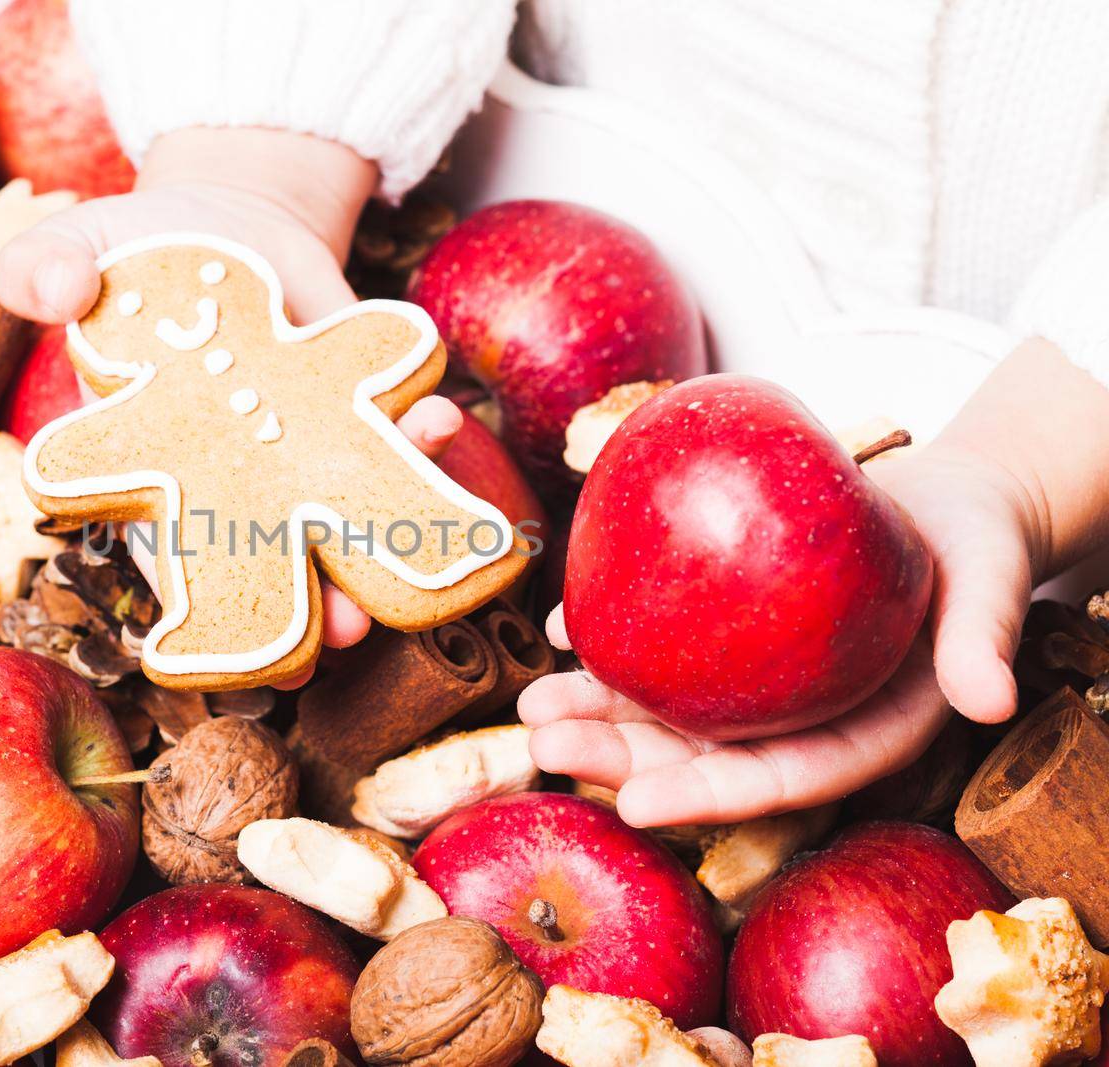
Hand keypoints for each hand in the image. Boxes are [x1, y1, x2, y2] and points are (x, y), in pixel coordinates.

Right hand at [0, 127, 463, 684]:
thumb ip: (42, 265)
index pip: (168, 548)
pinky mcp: (361, 402)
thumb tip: (52, 291)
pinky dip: (420, 431)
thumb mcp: (77, 246)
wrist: (229, 222)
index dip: (194, 603)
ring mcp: (306, 446)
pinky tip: (434, 417)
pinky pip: (394, 429)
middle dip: (308, 604)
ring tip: (416, 537)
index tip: (216, 640)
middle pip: (273, 560)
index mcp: (154, 462)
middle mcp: (238, 475)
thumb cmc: (133, 255)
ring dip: (385, 531)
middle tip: (342, 633)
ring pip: (345, 509)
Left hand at [519, 441, 1039, 825]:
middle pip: (698, 752)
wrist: (943, 500)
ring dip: (594, 708)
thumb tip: (990, 699)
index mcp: (858, 732)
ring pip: (665, 705)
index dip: (705, 796)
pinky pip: (662, 639)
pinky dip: (611, 636)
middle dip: (618, 757)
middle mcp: (795, 716)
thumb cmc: (974, 543)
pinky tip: (564, 627)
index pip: (776, 780)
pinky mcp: (729, 626)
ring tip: (531, 706)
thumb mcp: (989, 583)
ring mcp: (756, 676)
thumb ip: (982, 639)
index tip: (635, 802)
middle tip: (544, 744)